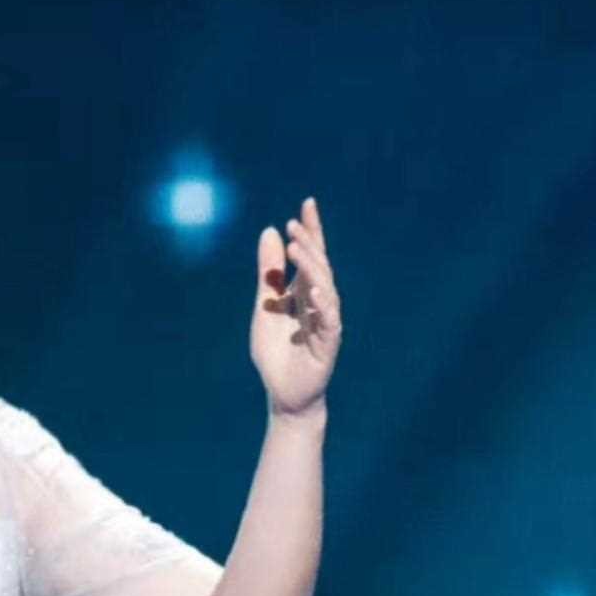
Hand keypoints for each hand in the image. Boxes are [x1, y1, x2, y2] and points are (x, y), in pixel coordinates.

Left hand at [252, 196, 343, 417]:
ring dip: (312, 268)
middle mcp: (319, 303)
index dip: (311, 230)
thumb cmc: (276, 352)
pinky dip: (324, 305)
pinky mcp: (328, 345)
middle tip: (293, 225)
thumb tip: (270, 231)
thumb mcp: (265, 306)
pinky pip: (330, 322)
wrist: (283, 393)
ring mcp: (326, 323)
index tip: (307, 203)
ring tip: (296, 248)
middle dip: (308, 244)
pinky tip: (316, 290)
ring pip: (325, 289)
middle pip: (319, 267)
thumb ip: (268, 273)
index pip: (312, 255)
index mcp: (305, 292)